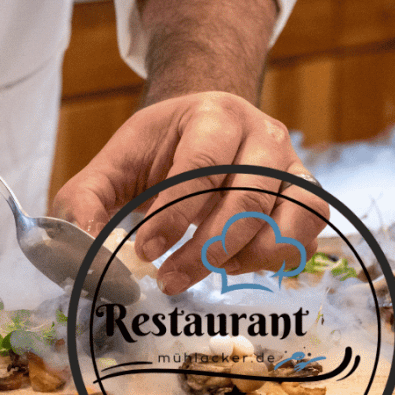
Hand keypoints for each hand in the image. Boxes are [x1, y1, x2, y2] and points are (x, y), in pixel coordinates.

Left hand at [51, 91, 328, 295]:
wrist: (206, 131)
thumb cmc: (158, 152)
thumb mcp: (113, 167)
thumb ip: (86, 204)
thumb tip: (84, 251)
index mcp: (213, 115)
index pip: (201, 166)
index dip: (174, 216)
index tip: (147, 252)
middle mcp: (263, 134)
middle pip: (247, 199)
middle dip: (205, 249)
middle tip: (169, 280)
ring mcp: (292, 165)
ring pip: (286, 218)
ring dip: (245, 257)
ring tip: (208, 270)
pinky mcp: (307, 194)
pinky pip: (309, 232)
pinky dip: (279, 258)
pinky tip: (241, 265)